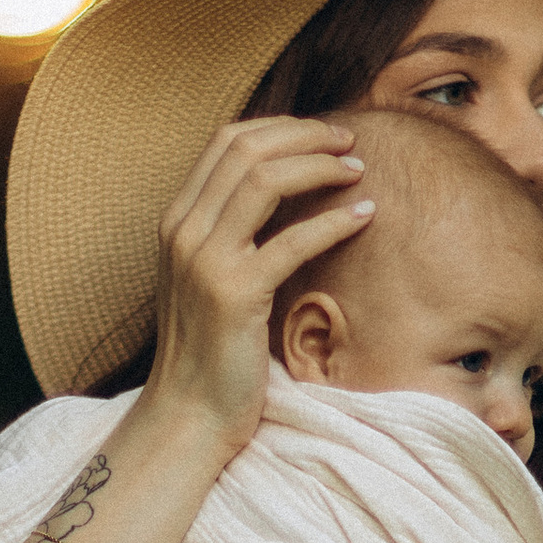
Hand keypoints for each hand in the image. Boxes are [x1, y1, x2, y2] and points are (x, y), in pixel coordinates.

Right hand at [141, 115, 373, 454]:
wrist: (189, 414)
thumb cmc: (210, 351)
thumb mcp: (211, 279)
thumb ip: (232, 233)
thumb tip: (284, 192)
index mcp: (177, 221)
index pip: (226, 141)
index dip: (281, 127)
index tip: (323, 134)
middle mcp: (183, 232)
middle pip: (246, 148)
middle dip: (306, 135)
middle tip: (350, 141)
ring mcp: (205, 261)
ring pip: (265, 180)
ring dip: (320, 166)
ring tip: (358, 170)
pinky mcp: (234, 295)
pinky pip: (292, 240)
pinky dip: (334, 220)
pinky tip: (365, 216)